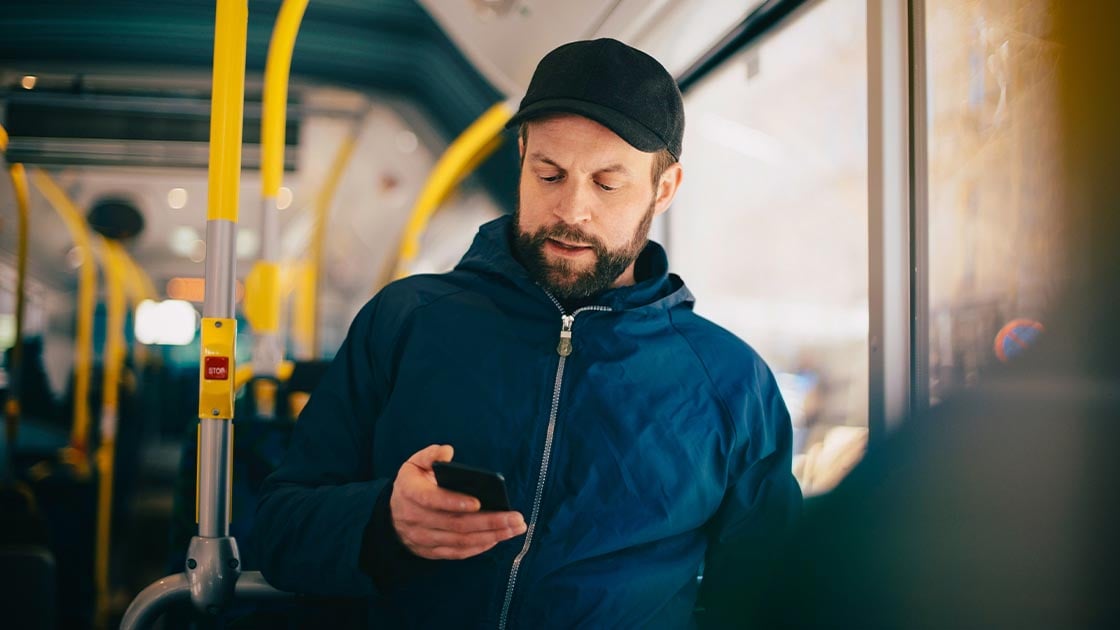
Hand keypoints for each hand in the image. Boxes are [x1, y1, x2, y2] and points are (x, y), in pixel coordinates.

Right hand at [390, 444, 526, 559]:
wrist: (392, 515)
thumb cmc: (412, 484)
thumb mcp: (414, 464)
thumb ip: (430, 455)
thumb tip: (447, 451)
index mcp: (410, 492)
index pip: (431, 500)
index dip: (454, 501)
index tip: (478, 502)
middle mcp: (415, 518)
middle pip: (455, 524)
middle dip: (489, 521)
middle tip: (515, 518)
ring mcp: (424, 538)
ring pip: (460, 540)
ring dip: (491, 536)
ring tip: (515, 528)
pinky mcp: (432, 551)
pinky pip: (458, 552)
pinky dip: (479, 547)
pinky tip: (498, 538)